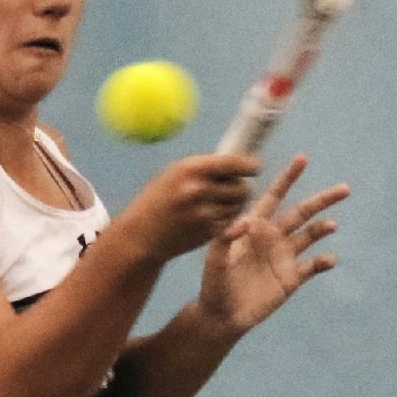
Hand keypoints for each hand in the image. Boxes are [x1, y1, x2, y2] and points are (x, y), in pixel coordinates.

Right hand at [116, 154, 259, 262]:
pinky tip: (209, 217)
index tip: (254, 167)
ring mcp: (205, 213)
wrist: (141, 234)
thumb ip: (204, 168)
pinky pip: (230, 222)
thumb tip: (236, 161)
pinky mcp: (208, 233)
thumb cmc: (158, 198)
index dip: (249, 165)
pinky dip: (226, 219)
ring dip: (234, 204)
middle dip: (242, 187)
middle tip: (235, 187)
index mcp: (191, 169)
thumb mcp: (175, 173)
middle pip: (242, 187)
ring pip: (239, 206)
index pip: (233, 163)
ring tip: (217, 203)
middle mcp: (200, 190)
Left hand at [196, 155, 349, 336]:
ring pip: (311, 236)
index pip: (275, 196)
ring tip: (331, 225)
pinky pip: (312, 267)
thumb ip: (225, 238)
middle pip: (302, 212)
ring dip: (322, 228)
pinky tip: (329, 259)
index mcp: (254, 225)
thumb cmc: (213, 283)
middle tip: (345, 189)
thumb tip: (246, 221)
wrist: (221, 316)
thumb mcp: (214, 258)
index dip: (288, 178)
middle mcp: (273, 237)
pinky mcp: (291, 279)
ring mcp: (284, 257)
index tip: (303, 159)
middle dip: (322, 199)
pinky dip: (323, 261)